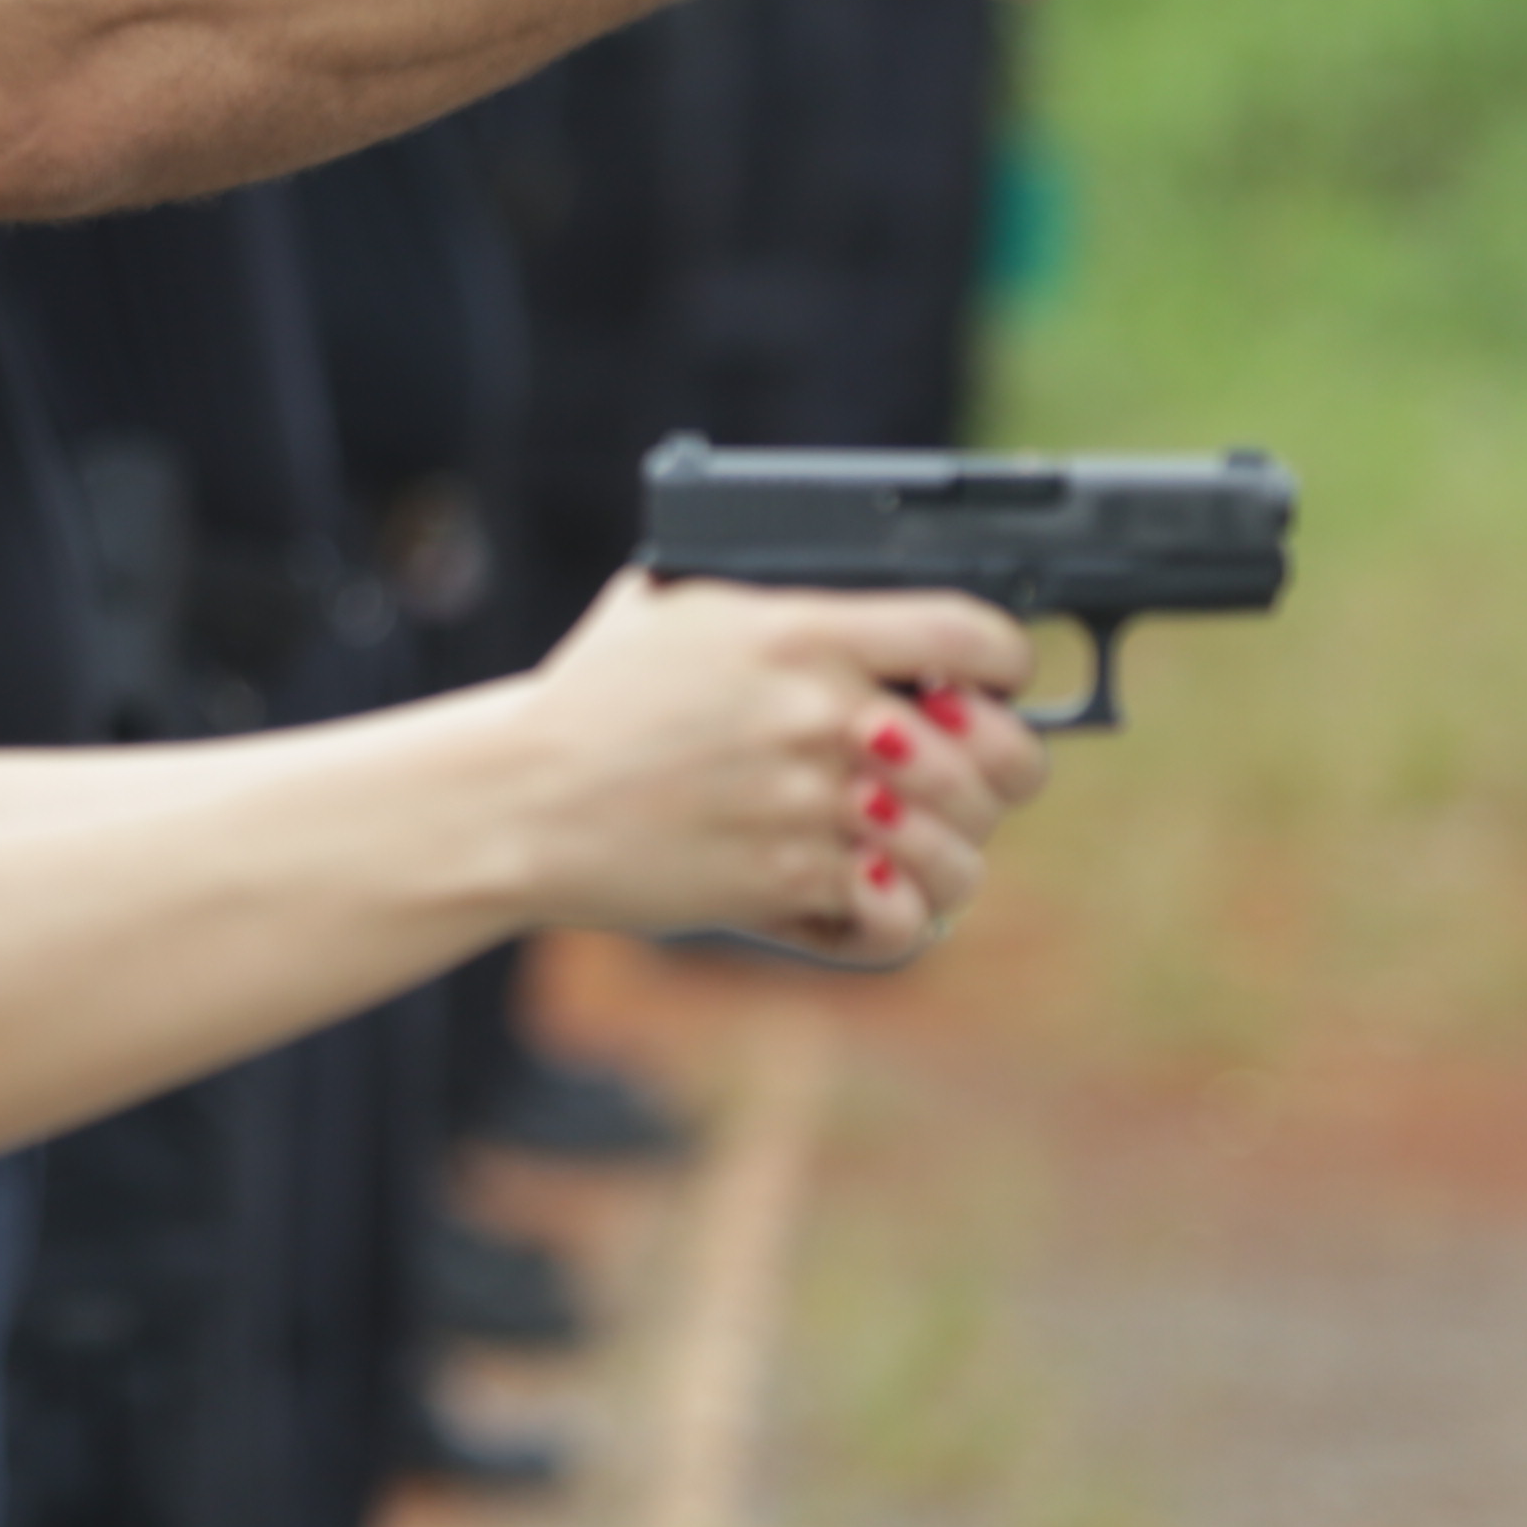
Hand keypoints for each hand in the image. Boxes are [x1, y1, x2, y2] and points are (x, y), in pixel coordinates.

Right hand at [513, 571, 1051, 960]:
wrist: (516, 797)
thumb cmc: (591, 700)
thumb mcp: (673, 609)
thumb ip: (779, 608)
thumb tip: (866, 619)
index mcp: (803, 631)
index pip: (971, 635)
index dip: (1010, 663)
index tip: (1000, 683)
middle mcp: (820, 715)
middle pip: (996, 757)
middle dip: (1001, 776)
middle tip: (967, 780)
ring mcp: (808, 805)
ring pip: (962, 851)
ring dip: (949, 857)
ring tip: (910, 850)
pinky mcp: (784, 883)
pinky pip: (899, 918)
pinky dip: (894, 917)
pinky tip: (865, 895)